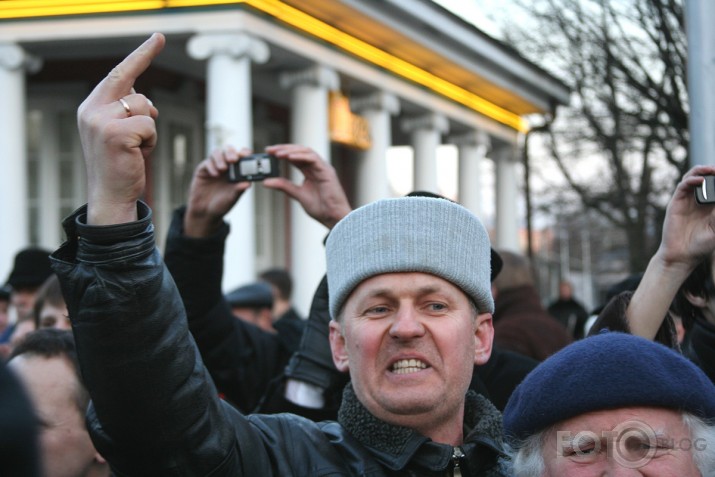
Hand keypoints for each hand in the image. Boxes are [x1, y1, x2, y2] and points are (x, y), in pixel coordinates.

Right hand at [77, 33, 164, 224]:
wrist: (111, 196)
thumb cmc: (120, 166)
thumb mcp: (118, 133)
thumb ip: (124, 111)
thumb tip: (140, 95)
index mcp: (91, 108)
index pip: (118, 75)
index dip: (140, 56)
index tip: (158, 38)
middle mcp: (92, 110)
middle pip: (131, 84)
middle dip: (145, 74)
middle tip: (154, 66)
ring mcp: (102, 121)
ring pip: (145, 108)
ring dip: (149, 129)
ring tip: (136, 149)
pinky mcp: (116, 133)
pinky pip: (149, 125)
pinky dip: (151, 141)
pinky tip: (138, 154)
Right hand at [184, 146, 251, 237]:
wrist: (205, 212)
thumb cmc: (222, 205)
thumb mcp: (232, 198)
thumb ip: (239, 190)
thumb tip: (248, 183)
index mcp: (237, 171)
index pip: (242, 156)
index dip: (245, 153)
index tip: (247, 155)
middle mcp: (226, 166)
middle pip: (229, 150)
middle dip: (231, 152)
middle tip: (233, 160)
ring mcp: (214, 167)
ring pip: (217, 153)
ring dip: (221, 158)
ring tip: (223, 168)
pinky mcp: (203, 170)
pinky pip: (207, 162)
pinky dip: (211, 166)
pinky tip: (215, 174)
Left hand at [262, 144, 351, 228]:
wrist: (333, 217)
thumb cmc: (320, 208)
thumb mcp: (298, 194)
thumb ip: (284, 186)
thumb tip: (266, 182)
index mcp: (310, 171)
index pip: (295, 157)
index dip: (282, 152)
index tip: (268, 152)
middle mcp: (317, 167)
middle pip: (299, 151)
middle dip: (284, 148)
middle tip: (270, 150)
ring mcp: (323, 167)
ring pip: (306, 151)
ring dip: (291, 150)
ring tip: (278, 153)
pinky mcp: (327, 171)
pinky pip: (313, 158)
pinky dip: (301, 156)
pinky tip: (289, 157)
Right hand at [655, 165, 714, 271]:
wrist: (682, 256)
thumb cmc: (701, 246)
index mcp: (712, 207)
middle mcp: (699, 201)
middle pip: (706, 179)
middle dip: (713, 172)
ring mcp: (687, 201)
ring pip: (693, 178)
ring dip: (702, 170)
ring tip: (711, 169)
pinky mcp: (676, 203)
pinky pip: (682, 187)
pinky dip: (691, 180)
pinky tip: (700, 180)